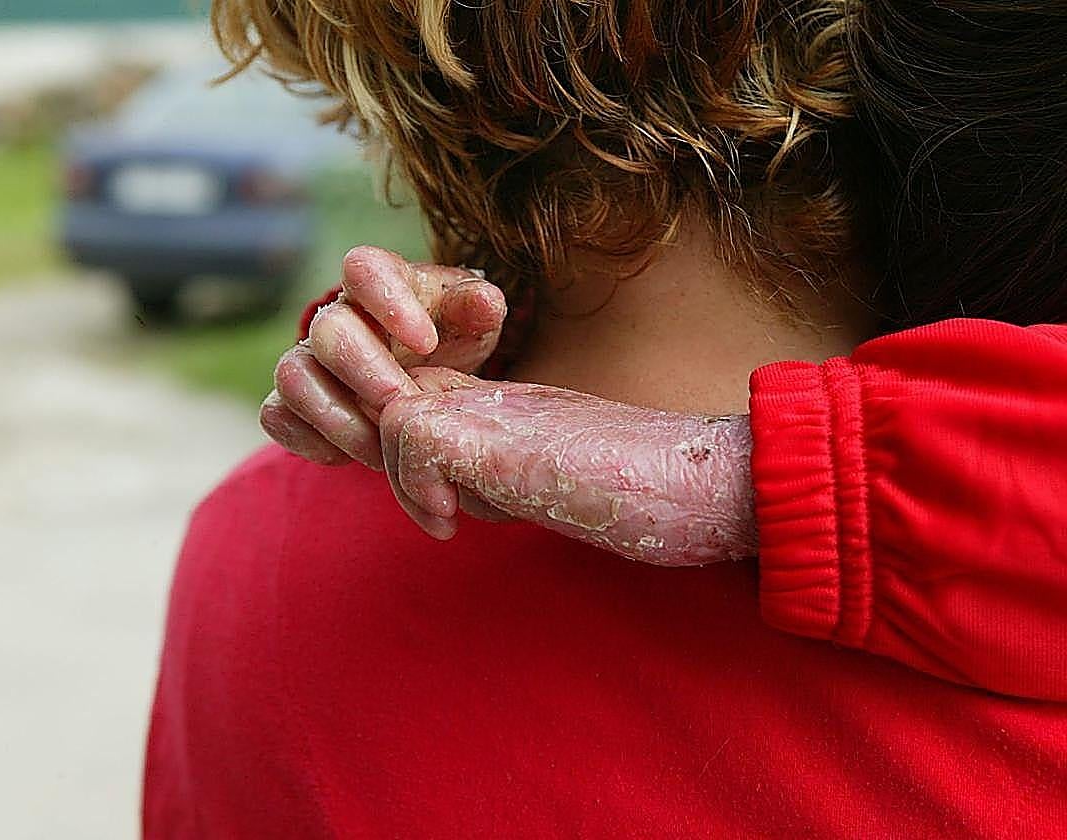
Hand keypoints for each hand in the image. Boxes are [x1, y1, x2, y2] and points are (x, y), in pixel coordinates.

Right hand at [260, 246, 506, 468]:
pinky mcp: (288, 402)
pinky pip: (276, 417)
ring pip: (293, 377)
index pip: (363, 269)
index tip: (428, 343)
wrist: (423, 373)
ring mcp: (306, 359)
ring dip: (339, 419)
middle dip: (367, 375)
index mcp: (378, 284)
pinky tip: (353, 456)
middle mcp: (334, 317)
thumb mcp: (472, 323)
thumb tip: (485, 303)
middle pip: (327, 331)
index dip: (388, 302)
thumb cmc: (447, 338)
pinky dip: (313, 441)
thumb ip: (477, 309)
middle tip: (403, 406)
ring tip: (383, 449)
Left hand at [379, 369, 757, 565]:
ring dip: (402, 477)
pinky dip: (415, 486)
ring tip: (448, 520)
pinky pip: (413, 435)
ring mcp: (502, 413)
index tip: (439, 508)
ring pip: (392, 410)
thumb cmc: (652, 495)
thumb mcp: (559, 481)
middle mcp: (501, 397)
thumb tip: (457, 502)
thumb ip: (507, 478)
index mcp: (513, 407)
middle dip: (392, 459)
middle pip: (398, 394)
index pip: (424, 397)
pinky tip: (452, 523)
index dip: (409, 449)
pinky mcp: (505, 441)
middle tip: (437, 514)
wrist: (713, 485)